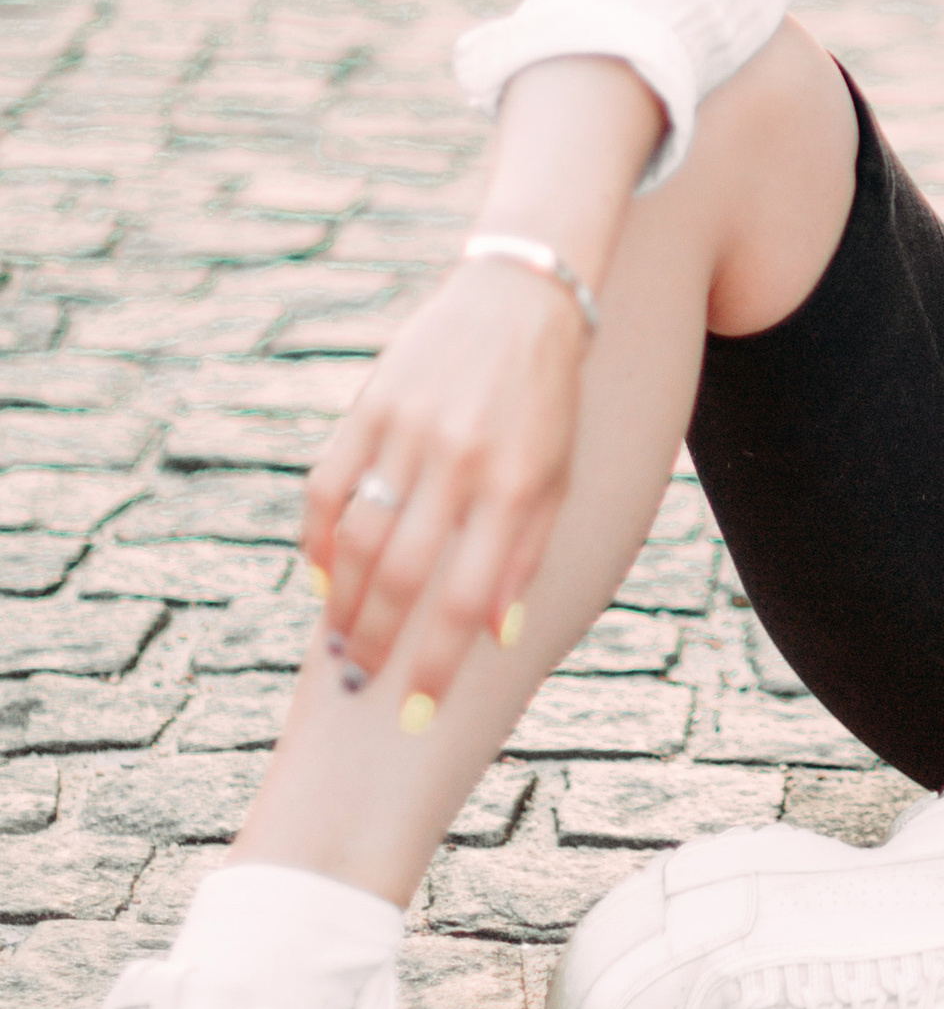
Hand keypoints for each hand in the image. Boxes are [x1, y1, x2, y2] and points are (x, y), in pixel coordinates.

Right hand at [301, 258, 584, 711]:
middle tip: (359, 685)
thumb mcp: (560, 474)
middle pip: (404, 577)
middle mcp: (460, 460)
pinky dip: (317, 538)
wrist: (521, 297)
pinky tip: (321, 575)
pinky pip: (328, 487)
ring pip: (358, 538)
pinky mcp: (370, 405)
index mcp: (516, 484)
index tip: (415, 711)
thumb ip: (526, 553)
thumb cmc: (547, 400)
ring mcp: (409, 430)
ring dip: (341, 602)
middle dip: (376, 644)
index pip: (469, 599)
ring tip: (338, 643)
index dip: (439, 665)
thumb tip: (496, 634)